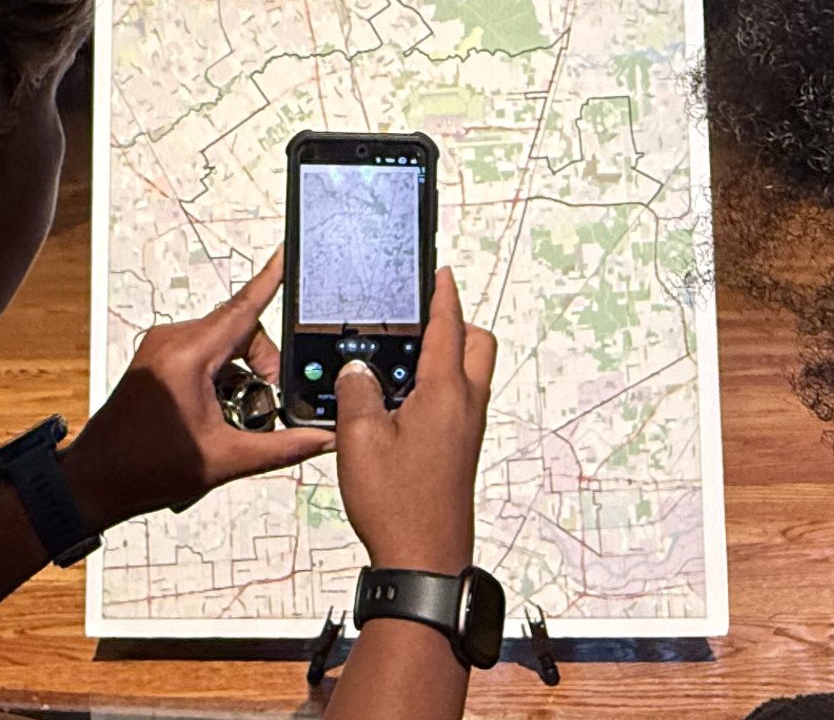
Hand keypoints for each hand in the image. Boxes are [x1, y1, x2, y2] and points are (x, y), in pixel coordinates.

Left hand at [64, 248, 332, 530]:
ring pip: (223, 343)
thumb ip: (282, 447)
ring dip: (242, 373)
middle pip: (239, 330)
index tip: (287, 253)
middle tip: (269, 401)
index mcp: (188, 356)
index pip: (242, 308)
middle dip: (263, 363)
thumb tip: (322, 439)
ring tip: (239, 415)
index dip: (271, 280)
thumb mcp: (226, 459)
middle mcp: (172, 342)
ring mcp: (162, 348)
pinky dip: (222, 376)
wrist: (97, 480)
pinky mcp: (157, 360)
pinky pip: (204, 352)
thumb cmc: (146, 468)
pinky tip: (221, 411)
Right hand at [334, 268, 496, 574]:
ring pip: (468, 375)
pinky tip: (397, 402)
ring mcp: (466, 430)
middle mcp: (465, 407)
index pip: (449, 326)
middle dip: (454, 323)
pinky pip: (456, 402)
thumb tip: (357, 370)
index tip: (440, 273)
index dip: (443, 295)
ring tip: (399, 359)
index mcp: (446, 393)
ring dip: (443, 357)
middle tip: (420, 316)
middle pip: (476, 345)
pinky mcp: (459, 450)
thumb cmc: (398, 505)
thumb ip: (357, 393)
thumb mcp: (360, 439)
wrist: (424, 560)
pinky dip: (435, 388)